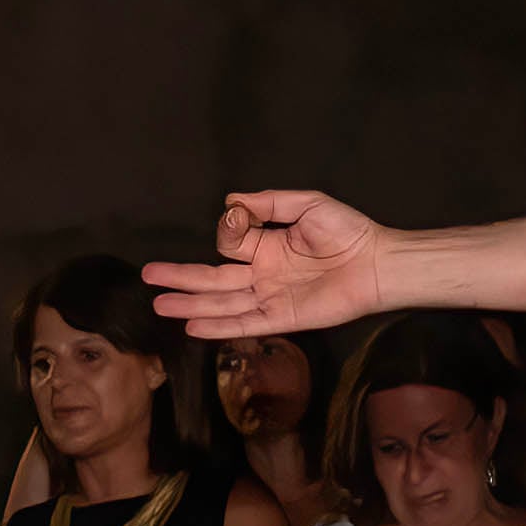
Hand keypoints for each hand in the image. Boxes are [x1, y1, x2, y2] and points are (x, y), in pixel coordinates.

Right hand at [146, 189, 389, 340]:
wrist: (377, 263)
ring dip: (190, 303)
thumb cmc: (348, 232)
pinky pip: (246, 324)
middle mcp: (262, 274)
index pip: (230, 242)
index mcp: (267, 246)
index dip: (227, 229)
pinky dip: (219, 327)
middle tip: (148, 276)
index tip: (235, 219)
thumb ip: (270, 203)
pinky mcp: (283, 318)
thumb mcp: (308, 205)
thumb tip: (231, 199)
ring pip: (222, 302)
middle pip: (213, 278)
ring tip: (159, 305)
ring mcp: (270, 297)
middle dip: (180, 277)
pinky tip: (193, 325)